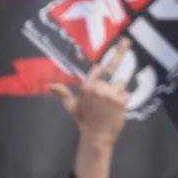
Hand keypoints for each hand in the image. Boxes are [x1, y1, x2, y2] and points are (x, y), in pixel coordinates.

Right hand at [53, 43, 130, 177]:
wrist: (96, 137)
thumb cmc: (84, 121)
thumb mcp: (72, 107)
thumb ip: (63, 94)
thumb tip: (50, 86)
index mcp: (86, 86)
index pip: (99, 69)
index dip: (104, 64)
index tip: (120, 45)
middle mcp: (97, 87)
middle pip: (113, 76)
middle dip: (118, 66)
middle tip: (126, 41)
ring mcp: (109, 93)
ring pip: (122, 85)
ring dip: (119, 94)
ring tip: (111, 108)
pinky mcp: (120, 100)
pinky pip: (127, 95)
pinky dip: (124, 102)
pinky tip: (116, 111)